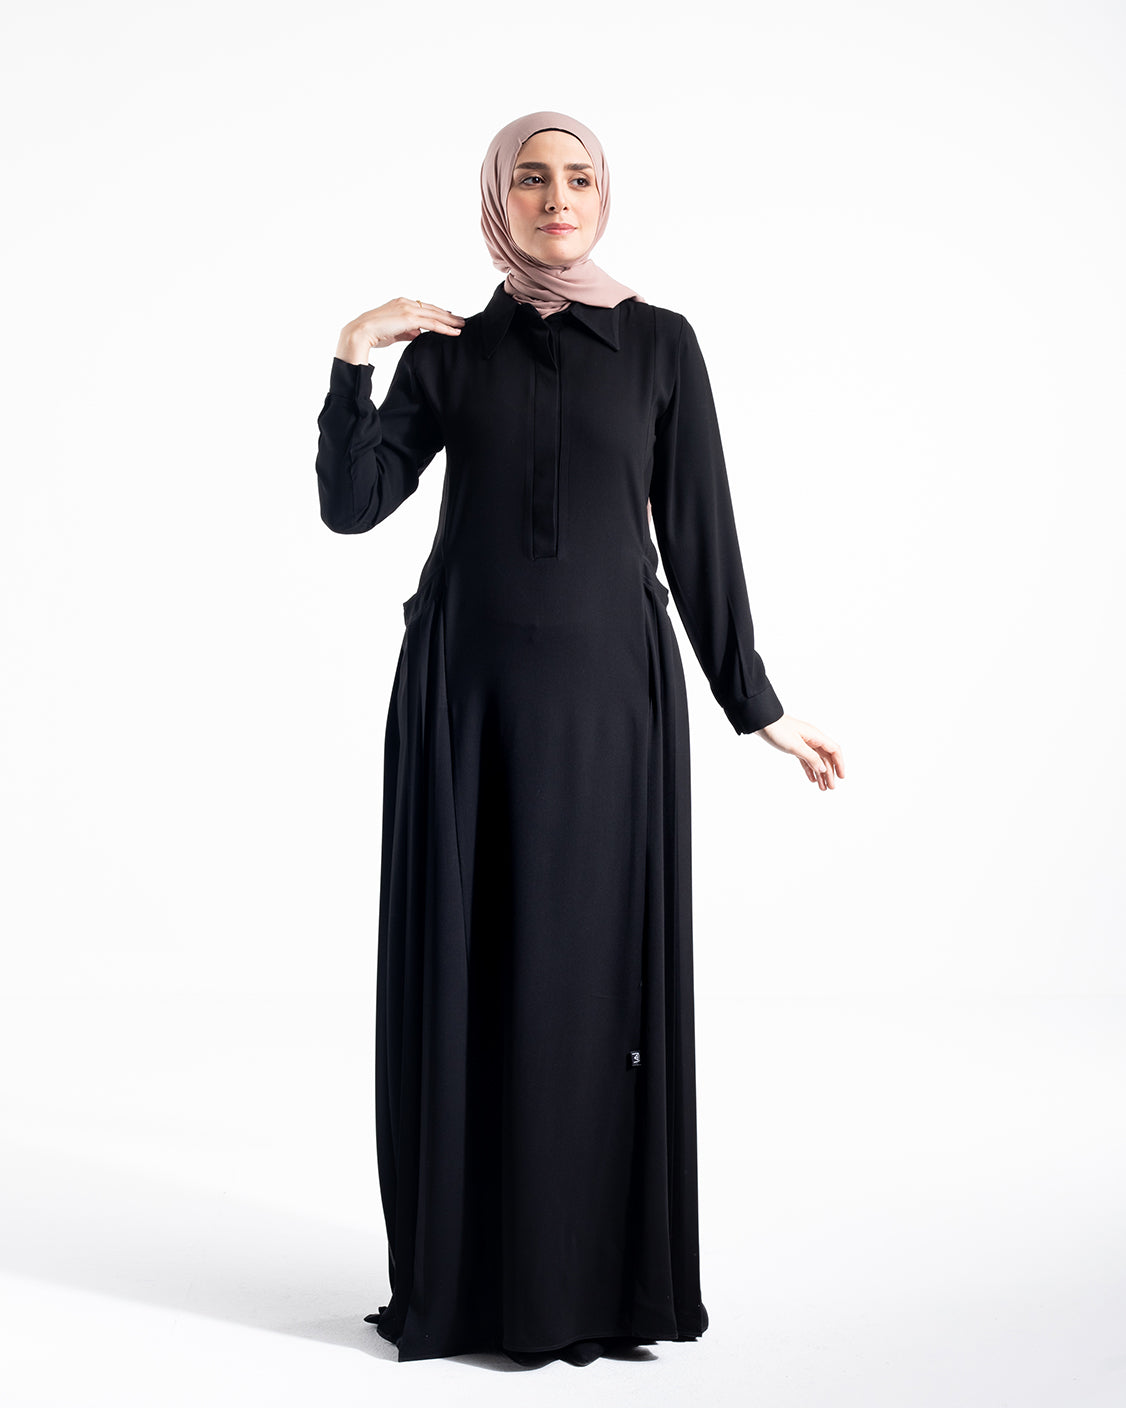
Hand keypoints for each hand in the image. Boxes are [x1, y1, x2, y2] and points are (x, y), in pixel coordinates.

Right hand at [335, 297, 466, 363]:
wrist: (360, 333)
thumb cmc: (373, 334)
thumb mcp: (394, 332)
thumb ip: (407, 332)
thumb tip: (418, 334)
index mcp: (400, 303)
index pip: (423, 307)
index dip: (437, 312)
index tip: (448, 316)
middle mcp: (405, 303)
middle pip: (432, 309)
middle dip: (448, 315)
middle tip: (460, 320)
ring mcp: (408, 309)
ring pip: (435, 315)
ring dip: (450, 321)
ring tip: (461, 326)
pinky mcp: (409, 318)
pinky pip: (432, 324)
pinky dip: (445, 328)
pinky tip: (454, 332)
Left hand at [757, 714, 843, 790]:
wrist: (762, 722)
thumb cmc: (778, 731)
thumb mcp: (795, 746)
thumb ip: (811, 758)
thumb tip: (824, 769)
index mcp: (815, 736)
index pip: (834, 750)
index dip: (839, 764)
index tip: (841, 777)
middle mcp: (812, 739)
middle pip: (826, 757)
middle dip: (830, 773)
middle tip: (831, 788)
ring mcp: (804, 742)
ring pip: (816, 760)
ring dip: (820, 773)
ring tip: (822, 788)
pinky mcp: (795, 746)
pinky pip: (806, 759)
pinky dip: (810, 769)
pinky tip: (812, 779)